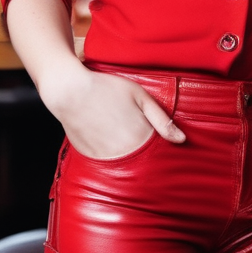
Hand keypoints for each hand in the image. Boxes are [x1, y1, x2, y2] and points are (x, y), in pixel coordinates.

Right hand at [42, 66, 185, 159]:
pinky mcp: (91, 158)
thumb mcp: (139, 96)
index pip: (160, 155)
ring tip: (119, 132)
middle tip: (135, 131)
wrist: (69, 90)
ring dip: (128, 155)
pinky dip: (110, 153)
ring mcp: (106, 159)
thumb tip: (182, 140)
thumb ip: (162, 119)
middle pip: (143, 162)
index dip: (162, 148)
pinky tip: (106, 135)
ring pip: (125, 164)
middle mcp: (124, 154)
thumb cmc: (106, 88)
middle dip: (146, 153)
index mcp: (140, 139)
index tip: (162, 142)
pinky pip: (107, 162)